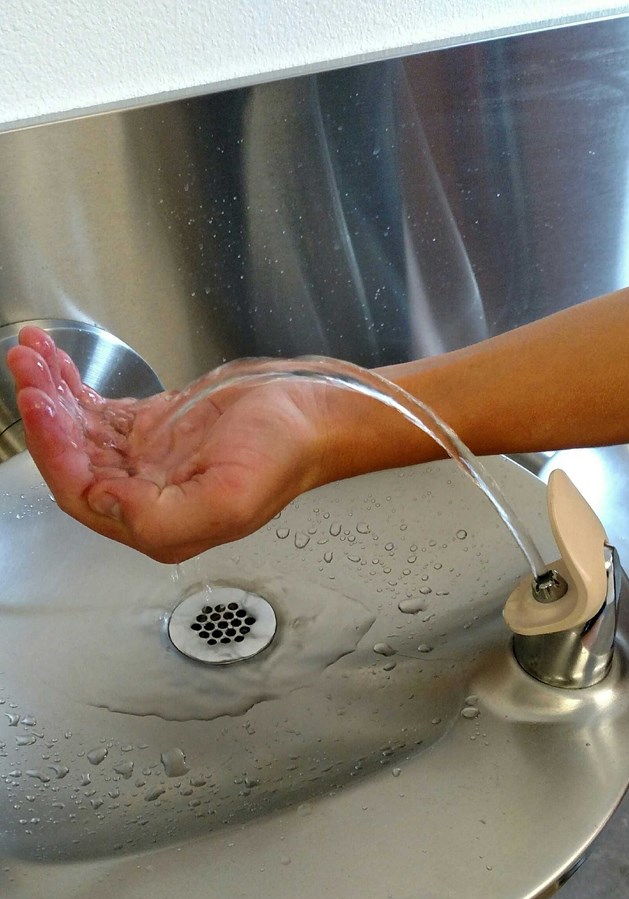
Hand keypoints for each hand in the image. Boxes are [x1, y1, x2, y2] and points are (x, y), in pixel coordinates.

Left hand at [7, 328, 332, 562]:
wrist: (312, 412)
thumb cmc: (285, 453)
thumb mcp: (232, 498)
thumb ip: (162, 519)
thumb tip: (104, 503)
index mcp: (161, 524)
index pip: (84, 493)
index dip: (55, 452)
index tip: (41, 404)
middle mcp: (147, 495)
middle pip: (74, 461)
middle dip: (45, 414)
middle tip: (29, 371)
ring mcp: (148, 460)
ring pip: (80, 433)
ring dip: (52, 394)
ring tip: (33, 357)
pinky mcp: (153, 428)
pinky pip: (98, 411)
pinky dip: (72, 386)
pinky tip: (56, 364)